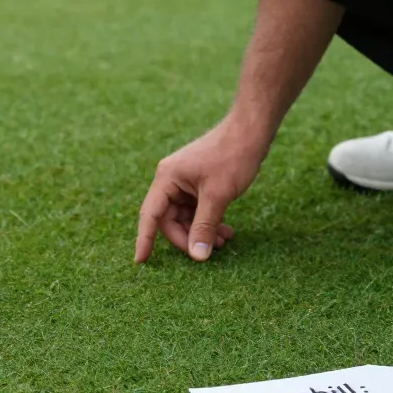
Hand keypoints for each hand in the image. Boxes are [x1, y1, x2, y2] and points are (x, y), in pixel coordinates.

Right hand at [136, 120, 267, 263]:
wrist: (251, 130)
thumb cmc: (232, 156)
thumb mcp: (217, 196)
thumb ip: (205, 226)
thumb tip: (197, 256)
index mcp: (167, 178)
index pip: (150, 215)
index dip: (144, 239)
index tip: (141, 262)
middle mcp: (171, 180)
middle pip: (169, 220)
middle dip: (188, 237)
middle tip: (209, 250)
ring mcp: (185, 182)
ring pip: (185, 217)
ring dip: (202, 231)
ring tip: (224, 241)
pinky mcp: (198, 184)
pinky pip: (197, 210)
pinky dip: (209, 222)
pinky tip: (225, 231)